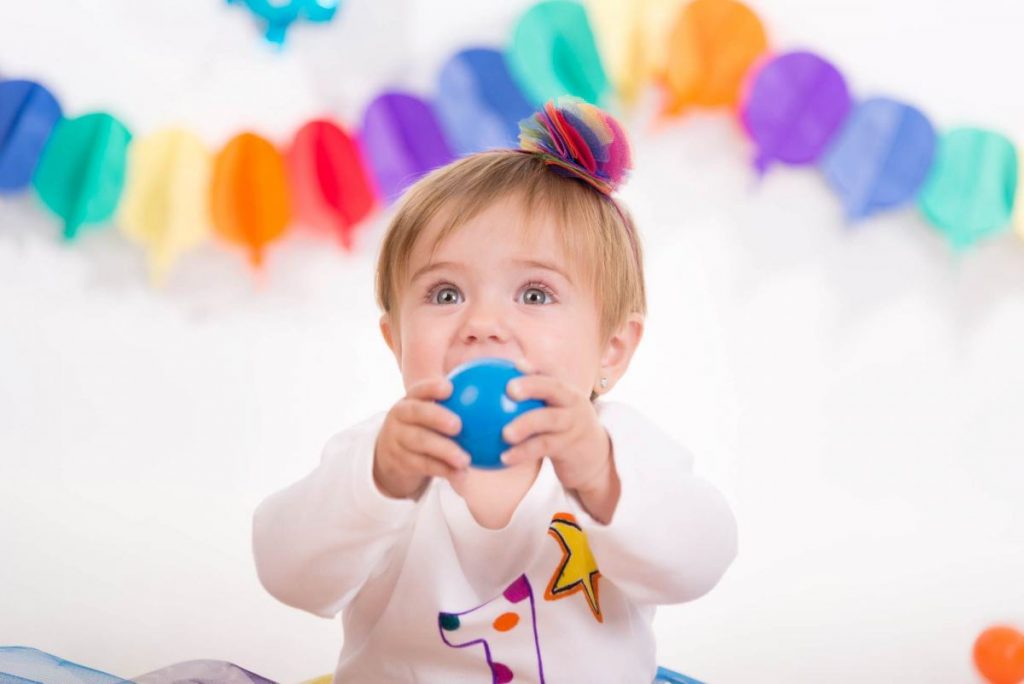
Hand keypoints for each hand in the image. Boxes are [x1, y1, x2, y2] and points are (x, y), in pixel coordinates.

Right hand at [373, 377, 470, 499]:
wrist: (391, 457)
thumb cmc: (422, 429)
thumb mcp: (428, 415)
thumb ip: (454, 405)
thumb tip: (495, 394)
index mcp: (409, 400)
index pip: (419, 389)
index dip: (432, 388)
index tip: (450, 388)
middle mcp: (399, 417)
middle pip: (416, 413)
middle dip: (436, 417)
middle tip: (458, 425)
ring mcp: (397, 439)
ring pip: (421, 442)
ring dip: (445, 451)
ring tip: (465, 459)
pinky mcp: (400, 461)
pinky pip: (424, 465)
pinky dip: (444, 470)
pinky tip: (462, 474)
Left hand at [500, 374, 613, 495]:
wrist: (594, 457)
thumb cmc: (561, 429)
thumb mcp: (553, 411)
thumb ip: (530, 401)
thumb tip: (486, 392)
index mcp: (566, 391)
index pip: (549, 374)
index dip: (534, 368)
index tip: (515, 365)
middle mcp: (572, 403)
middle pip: (554, 389)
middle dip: (533, 385)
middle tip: (509, 389)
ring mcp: (573, 425)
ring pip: (549, 421)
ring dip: (526, 425)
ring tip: (504, 434)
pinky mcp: (570, 447)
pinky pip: (544, 448)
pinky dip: (523, 453)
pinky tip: (503, 458)